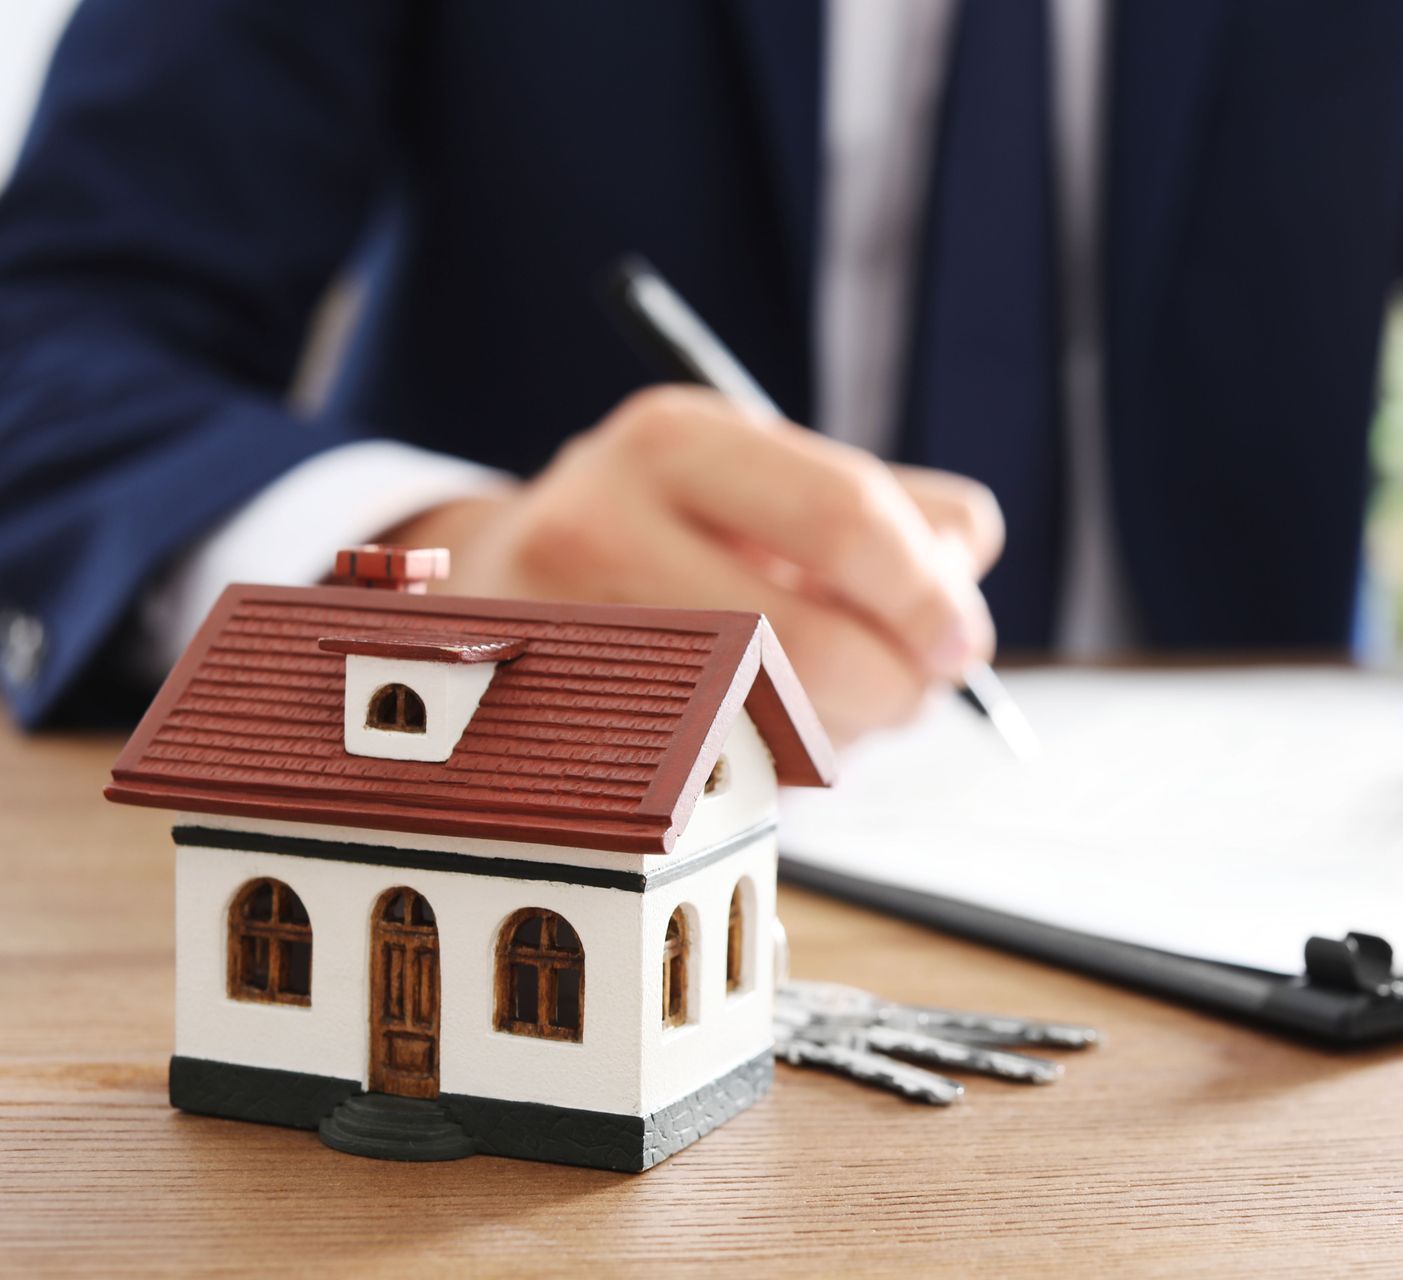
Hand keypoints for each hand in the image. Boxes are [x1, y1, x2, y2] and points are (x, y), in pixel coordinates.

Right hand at [382, 387, 1002, 743]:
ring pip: (772, 727)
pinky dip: (779, 766)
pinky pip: (722, 777)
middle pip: (812, 644)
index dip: (928, 594)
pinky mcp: (558, 729)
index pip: (843, 518)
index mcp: (673, 442)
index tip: (962, 640)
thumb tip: (964, 587)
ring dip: (843, 732)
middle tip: (917, 687)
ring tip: (827, 694)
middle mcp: (599, 526)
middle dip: (898, 686)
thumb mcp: (764, 475)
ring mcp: (567, 635)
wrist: (509, 574)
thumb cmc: (672, 525)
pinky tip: (762, 724)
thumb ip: (892, 513)